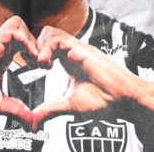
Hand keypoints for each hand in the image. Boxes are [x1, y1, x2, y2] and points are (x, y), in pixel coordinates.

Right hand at [0, 16, 40, 127]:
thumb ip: (15, 109)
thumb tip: (31, 121)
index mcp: (0, 59)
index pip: (22, 44)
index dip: (35, 52)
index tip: (41, 68)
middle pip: (23, 31)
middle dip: (37, 44)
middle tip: (42, 63)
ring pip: (18, 24)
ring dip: (31, 39)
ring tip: (35, 58)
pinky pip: (13, 30)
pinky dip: (25, 41)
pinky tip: (29, 58)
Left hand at [32, 26, 153, 123]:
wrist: (123, 98)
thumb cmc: (105, 100)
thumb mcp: (70, 104)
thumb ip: (51, 109)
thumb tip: (34, 120)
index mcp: (68, 61)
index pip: (46, 46)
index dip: (35, 53)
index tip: (31, 67)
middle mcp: (71, 51)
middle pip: (45, 34)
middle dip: (34, 46)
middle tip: (32, 64)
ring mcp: (76, 48)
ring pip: (50, 32)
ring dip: (39, 46)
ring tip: (41, 64)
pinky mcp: (81, 49)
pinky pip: (58, 38)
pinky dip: (47, 47)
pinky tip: (47, 63)